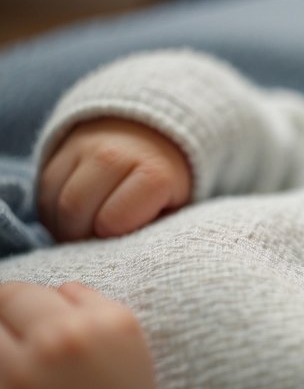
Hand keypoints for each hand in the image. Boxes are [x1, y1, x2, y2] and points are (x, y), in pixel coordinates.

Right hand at [38, 118, 190, 241]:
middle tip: (93, 246)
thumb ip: (154, 229)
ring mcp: (82, 148)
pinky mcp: (59, 149)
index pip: (113, 222)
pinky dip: (52, 213)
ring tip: (82, 235)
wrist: (152, 135)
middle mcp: (114, 156)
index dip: (113, 238)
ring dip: (61, 227)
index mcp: (153, 173)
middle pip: (75, 211)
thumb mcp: (175, 207)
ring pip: (53, 202)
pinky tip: (70, 219)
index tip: (121, 240)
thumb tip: (124, 252)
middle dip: (80, 237)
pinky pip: (42, 190)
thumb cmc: (166, 184)